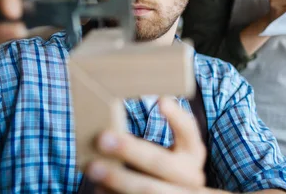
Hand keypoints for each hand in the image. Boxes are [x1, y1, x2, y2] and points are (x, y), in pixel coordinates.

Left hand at [86, 97, 206, 193]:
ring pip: (148, 189)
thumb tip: (112, 119)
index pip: (189, 131)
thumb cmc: (166, 166)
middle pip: (160, 162)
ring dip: (118, 178)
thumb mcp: (173, 151)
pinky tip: (99, 187)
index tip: (161, 100)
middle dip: (130, 150)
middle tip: (102, 138)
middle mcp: (190, 176)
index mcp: (193, 153)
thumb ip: (151, 139)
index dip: (177, 117)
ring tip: (93, 167)